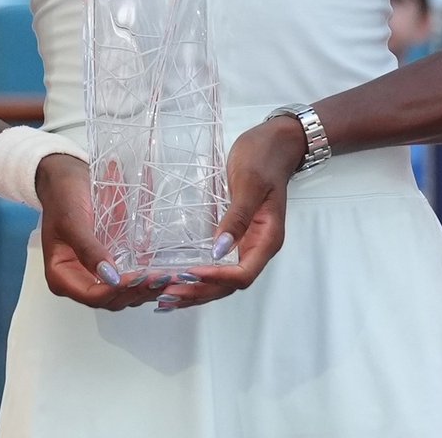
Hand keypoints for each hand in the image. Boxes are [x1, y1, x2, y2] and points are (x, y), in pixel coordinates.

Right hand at [36, 154, 173, 310]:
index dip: (116, 291)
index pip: (91, 295)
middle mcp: (79, 280)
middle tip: (158, 278)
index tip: (137, 277)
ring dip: (145, 290)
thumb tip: (110, 277)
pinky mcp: (111, 267)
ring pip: (123, 295)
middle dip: (135, 291)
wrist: (68, 178)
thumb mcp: (73, 221)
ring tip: (165, 278)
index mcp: (61, 276)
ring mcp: (96, 275)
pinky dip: (146, 282)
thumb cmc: (64, 198)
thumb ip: (89, 250)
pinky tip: (162, 275)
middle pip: (110, 299)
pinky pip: (129, 282)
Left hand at [152, 117, 303, 312]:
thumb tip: (219, 251)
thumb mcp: (249, 184)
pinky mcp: (235, 235)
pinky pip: (218, 263)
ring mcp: (247, 242)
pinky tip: (179, 277)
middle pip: (231, 283)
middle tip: (168, 296)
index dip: (216, 279)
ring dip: (198, 290)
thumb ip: (237, 218)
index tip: (189, 275)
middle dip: (201, 292)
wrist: (274, 144)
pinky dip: (200, 275)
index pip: (243, 274)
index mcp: (267, 238)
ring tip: (168, 297)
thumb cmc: (262, 159)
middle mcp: (258, 247)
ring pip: (224, 278)